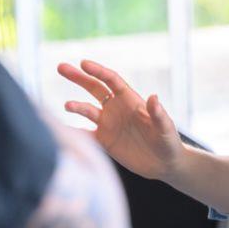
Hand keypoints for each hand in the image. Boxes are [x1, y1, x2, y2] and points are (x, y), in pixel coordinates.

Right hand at [58, 59, 184, 180]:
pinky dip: (72, 131)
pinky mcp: (104, 140)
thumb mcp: (165, 128)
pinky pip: (84, 133)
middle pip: (94, 88)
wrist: (163, 163)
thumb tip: (154, 97)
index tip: (83, 64)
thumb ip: (158, 114)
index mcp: (131, 100)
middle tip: (61, 67)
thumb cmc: (168, 141)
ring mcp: (108, 123)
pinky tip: (60, 130)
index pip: (111, 81)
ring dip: (76, 106)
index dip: (98, 71)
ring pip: (87, 110)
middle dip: (78, 77)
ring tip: (67, 105)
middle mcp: (116, 108)